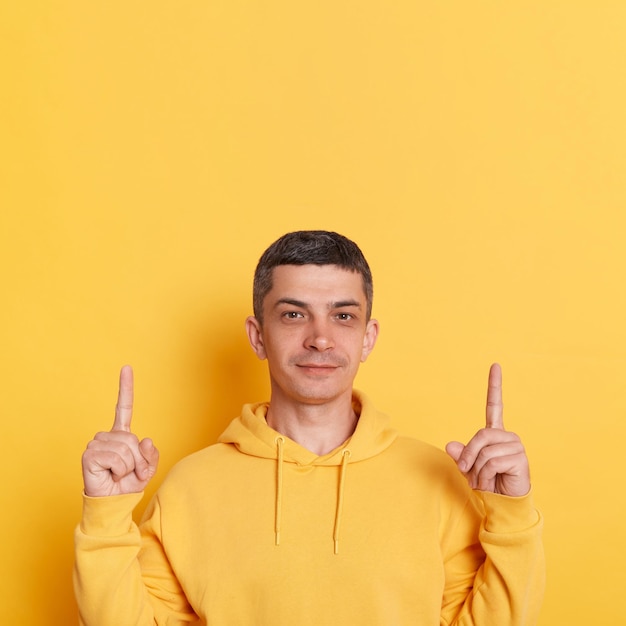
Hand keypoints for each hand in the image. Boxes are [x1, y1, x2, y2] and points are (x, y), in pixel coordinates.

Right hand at [82, 366, 158, 496]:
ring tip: (118, 474)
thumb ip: (151, 456)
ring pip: (126, 449)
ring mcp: (96, 443)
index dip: (126, 388)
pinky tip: (110, 475)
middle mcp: (107, 436)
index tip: (126, 367)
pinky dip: (119, 470)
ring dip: (128, 466)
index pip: (124, 407)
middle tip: (128, 472)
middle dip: (137, 460)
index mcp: (122, 435)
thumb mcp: (147, 470)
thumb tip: (146, 440)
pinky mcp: (89, 454)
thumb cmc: (127, 485)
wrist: (113, 503)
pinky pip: (116, 458)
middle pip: (133, 439)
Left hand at [445, 363, 529, 496]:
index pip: (495, 405)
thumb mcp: (468, 468)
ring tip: (485, 481)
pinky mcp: (520, 459)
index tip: (495, 365)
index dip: (494, 385)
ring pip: (484, 451)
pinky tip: (494, 482)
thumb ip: (460, 456)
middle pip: (480, 435)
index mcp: (495, 434)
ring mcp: (516, 446)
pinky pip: (492, 462)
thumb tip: (450, 445)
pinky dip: (485, 475)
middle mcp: (507, 436)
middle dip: (469, 457)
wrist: (503, 504)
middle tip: (469, 473)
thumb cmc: (488, 484)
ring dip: (477, 470)